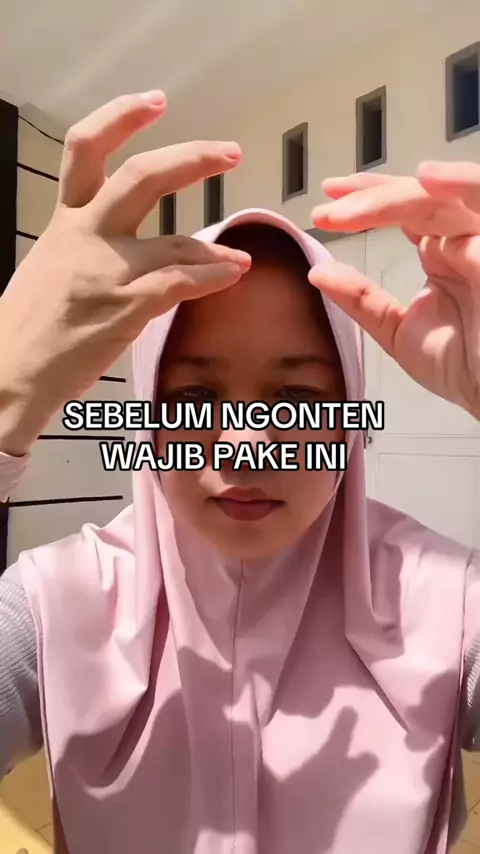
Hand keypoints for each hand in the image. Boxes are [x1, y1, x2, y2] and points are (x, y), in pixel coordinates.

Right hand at [0, 91, 250, 454]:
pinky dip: (213, 276)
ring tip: (240, 257)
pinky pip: (181, 282)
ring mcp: (107, 271)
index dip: (120, 117)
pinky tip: (231, 275)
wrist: (10, 371)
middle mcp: (85, 236)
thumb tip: (123, 245)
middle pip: (141, 177)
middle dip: (191, 158)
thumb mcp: (50, 269)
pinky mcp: (125, 308)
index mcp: (64, 222)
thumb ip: (84, 247)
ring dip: (214, 248)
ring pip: (174, 242)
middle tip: (229, 151)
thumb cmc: (28, 325)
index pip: (85, 151)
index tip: (154, 102)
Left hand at [309, 161, 479, 418]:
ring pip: (441, 197)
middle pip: (416, 198)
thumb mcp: (398, 332)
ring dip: (393, 197)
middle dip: (367, 199)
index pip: (403, 210)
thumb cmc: (464, 368)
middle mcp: (464, 239)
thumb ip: (362, 301)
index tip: (322, 209)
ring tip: (350, 204)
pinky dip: (461, 183)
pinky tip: (428, 179)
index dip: (364, 201)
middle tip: (326, 212)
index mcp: (443, 254)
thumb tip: (317, 273)